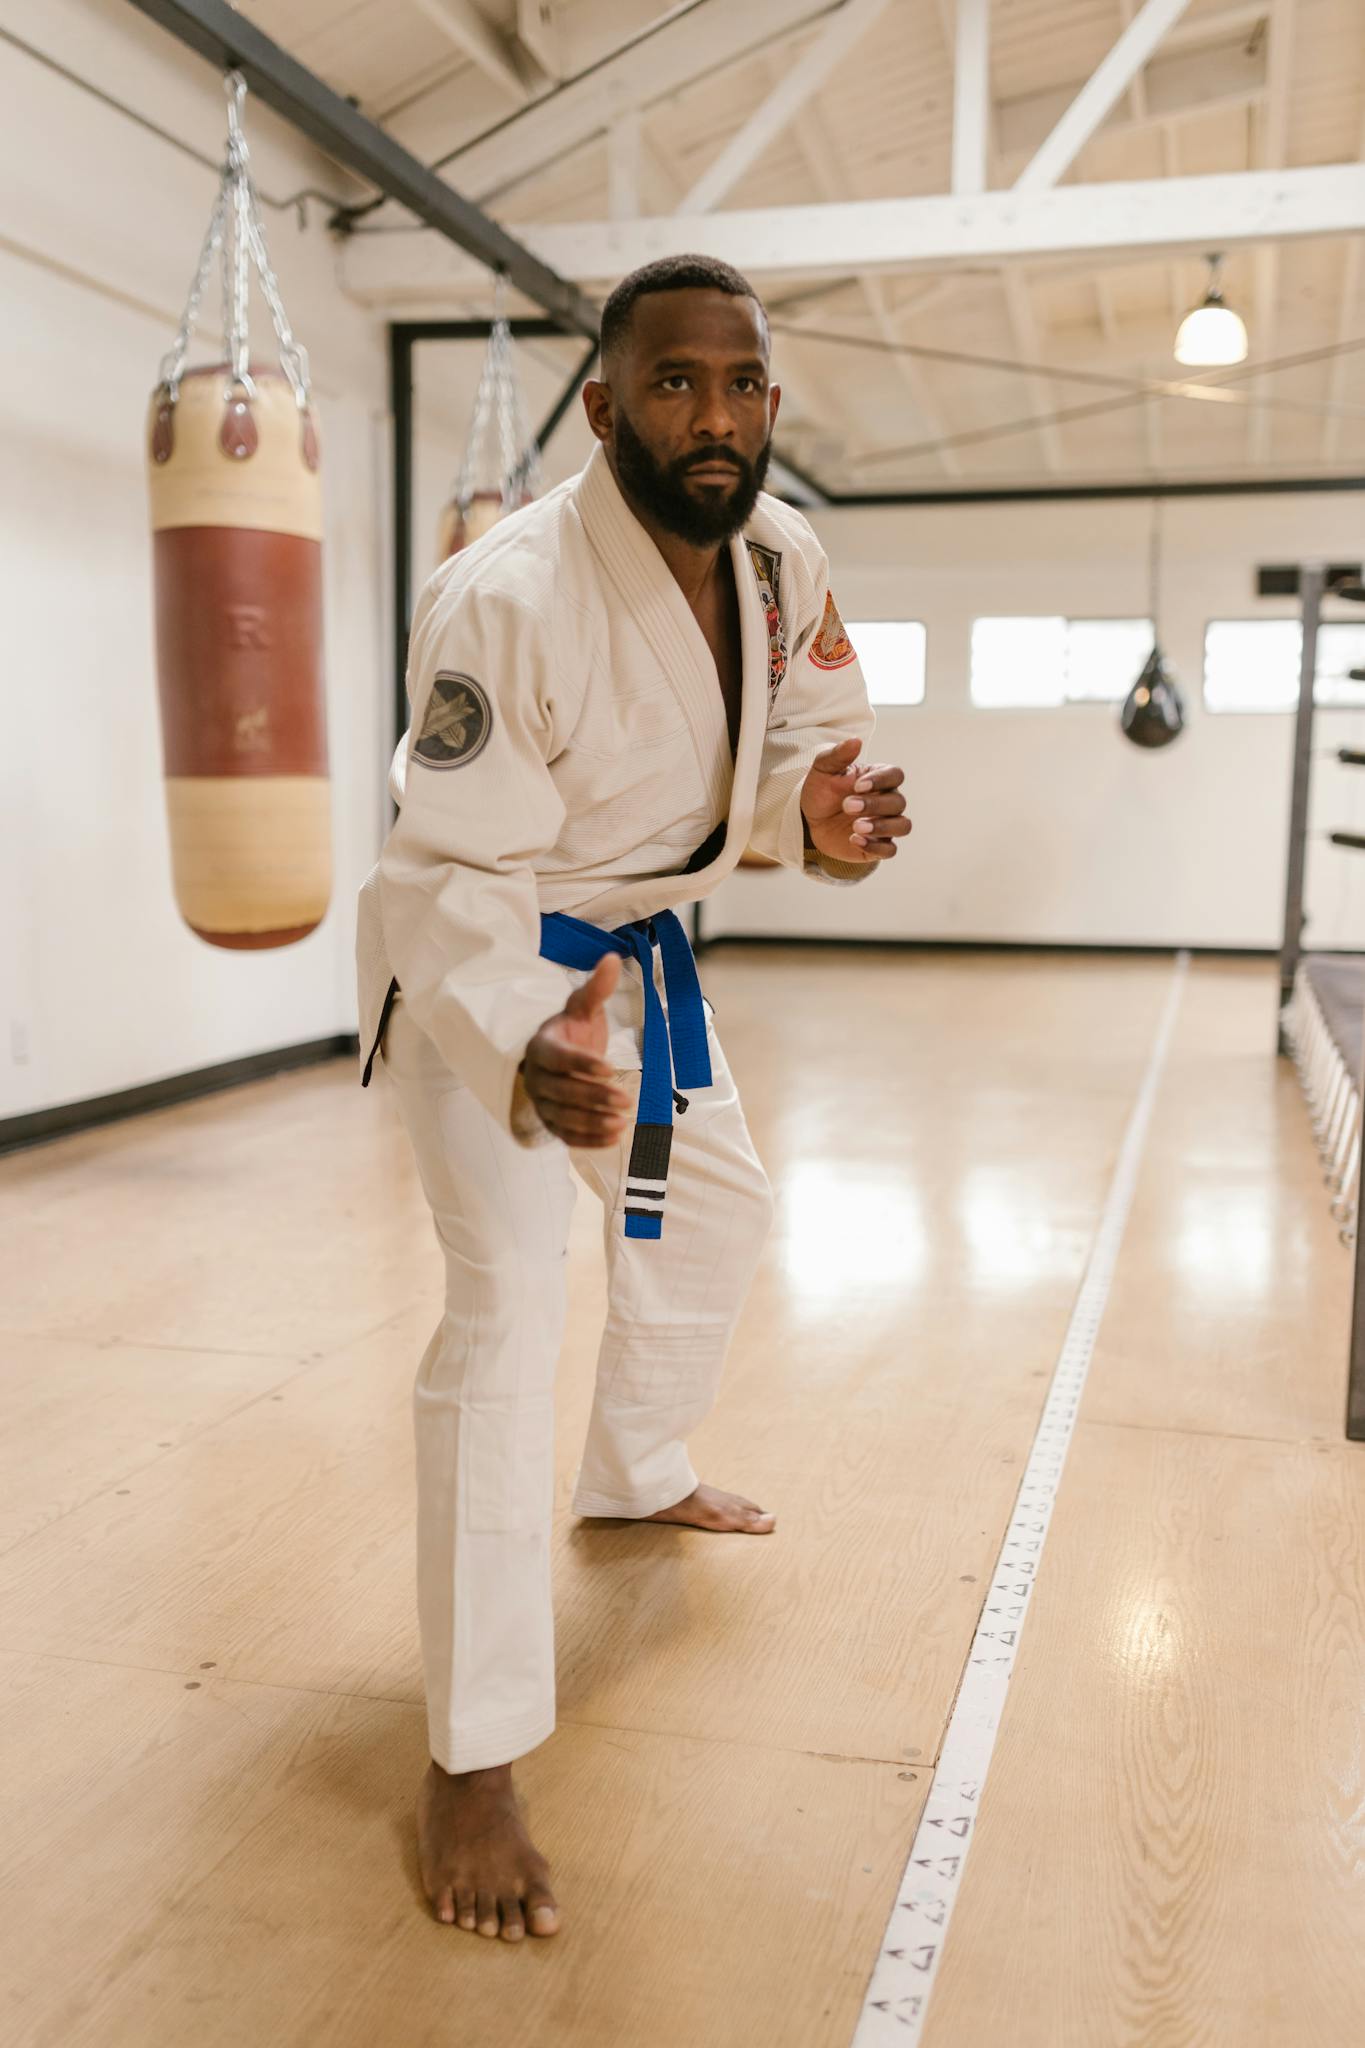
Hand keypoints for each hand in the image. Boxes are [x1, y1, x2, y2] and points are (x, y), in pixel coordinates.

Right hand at [521, 954, 634, 1148]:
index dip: (582, 1064)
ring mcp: (542, 1103)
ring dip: (592, 1122)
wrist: (553, 1055)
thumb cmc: (570, 1030)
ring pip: (563, 1117)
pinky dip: (589, 1140)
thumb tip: (612, 958)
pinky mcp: (552, 1123)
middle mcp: (537, 1078)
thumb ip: (596, 988)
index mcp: (542, 1047)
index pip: (559, 1058)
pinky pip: (566, 1136)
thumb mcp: (582, 1008)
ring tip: (623, 1123)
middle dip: (594, 1097)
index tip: (610, 1068)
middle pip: (562, 1092)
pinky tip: (616, 1139)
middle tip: (627, 1100)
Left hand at [800, 738, 910, 864]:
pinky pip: (890, 850)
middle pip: (898, 802)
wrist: (810, 820)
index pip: (895, 775)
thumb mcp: (823, 770)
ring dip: (882, 827)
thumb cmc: (822, 791)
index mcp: (880, 778)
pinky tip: (854, 840)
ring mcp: (886, 824)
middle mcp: (888, 801)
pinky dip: (876, 846)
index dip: (881, 780)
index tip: (858, 785)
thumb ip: (838, 755)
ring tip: (856, 827)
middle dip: (874, 805)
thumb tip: (855, 741)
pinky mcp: (879, 846)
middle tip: (847, 806)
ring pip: (902, 826)